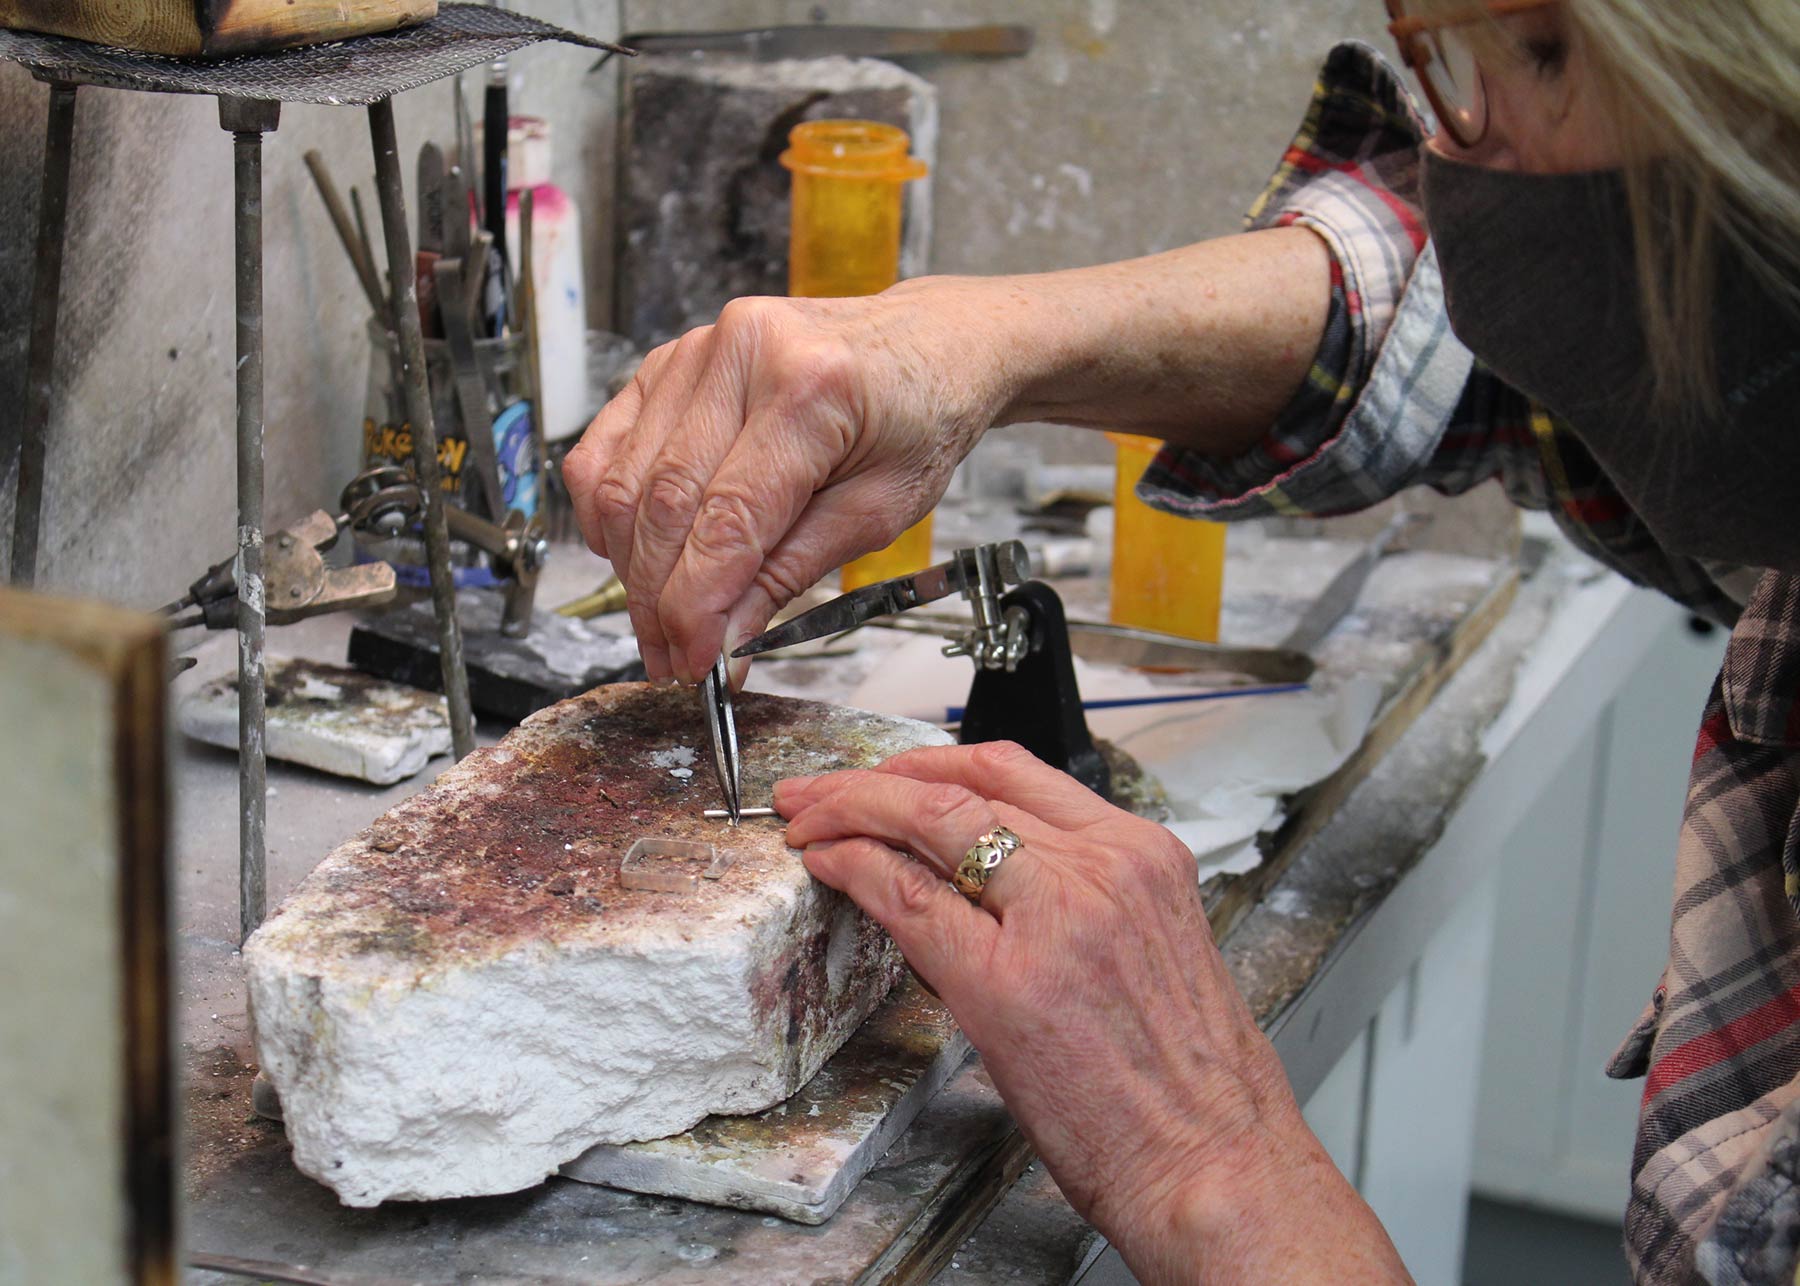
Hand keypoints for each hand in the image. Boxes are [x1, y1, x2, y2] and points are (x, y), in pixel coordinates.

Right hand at [561, 280, 1009, 685]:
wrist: (927, 344)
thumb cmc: (916, 420)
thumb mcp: (877, 512)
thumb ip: (791, 575)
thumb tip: (725, 643)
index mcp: (811, 389)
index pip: (727, 519)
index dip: (698, 605)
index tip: (695, 664)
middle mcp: (741, 355)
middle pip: (665, 504)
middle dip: (658, 600)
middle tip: (671, 658)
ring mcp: (695, 352)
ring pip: (622, 481)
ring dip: (630, 567)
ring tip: (659, 619)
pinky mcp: (667, 362)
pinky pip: (604, 448)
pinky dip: (608, 514)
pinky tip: (635, 555)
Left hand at [778, 742, 1407, 1283]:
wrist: (1216, 1165)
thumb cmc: (1190, 1083)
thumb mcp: (1149, 947)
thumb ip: (1078, 898)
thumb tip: (986, 882)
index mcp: (1141, 856)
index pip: (1014, 772)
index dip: (934, 763)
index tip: (891, 773)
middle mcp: (1103, 869)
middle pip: (961, 786)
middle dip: (873, 779)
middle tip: (822, 789)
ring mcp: (1055, 918)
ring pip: (927, 823)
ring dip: (851, 810)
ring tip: (808, 818)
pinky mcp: (1004, 981)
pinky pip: (908, 899)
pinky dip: (855, 871)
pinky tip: (827, 866)